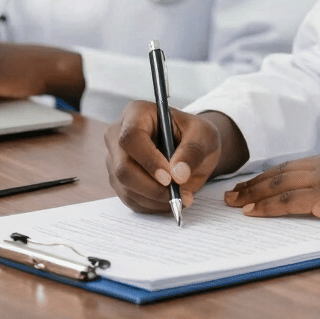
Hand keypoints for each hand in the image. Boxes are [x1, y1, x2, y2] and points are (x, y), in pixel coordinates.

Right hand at [105, 103, 246, 214]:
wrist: (193, 148)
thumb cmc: (195, 135)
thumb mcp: (204, 135)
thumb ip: (193, 150)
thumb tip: (179, 174)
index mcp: (137, 113)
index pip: (131, 137)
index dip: (148, 160)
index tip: (169, 178)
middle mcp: (118, 135)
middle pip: (123, 167)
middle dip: (152, 186)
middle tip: (178, 194)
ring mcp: (115, 160)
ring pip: (126, 187)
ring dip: (155, 198)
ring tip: (182, 196)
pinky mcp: (119, 181)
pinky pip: (130, 199)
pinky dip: (152, 205)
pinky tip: (170, 198)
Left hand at [225, 144, 319, 226]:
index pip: (298, 164)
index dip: (275, 173)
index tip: (258, 180)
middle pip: (282, 171)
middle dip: (255, 182)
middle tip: (233, 190)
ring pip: (279, 184)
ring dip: (253, 194)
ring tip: (233, 202)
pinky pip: (288, 202)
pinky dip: (266, 207)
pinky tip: (251, 212)